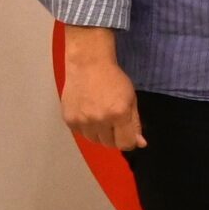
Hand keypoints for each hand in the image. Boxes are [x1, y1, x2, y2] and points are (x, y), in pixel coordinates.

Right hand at [60, 27, 142, 150]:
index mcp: (118, 114)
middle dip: (115, 136)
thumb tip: (139, 143)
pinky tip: (89, 114)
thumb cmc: (113, 79)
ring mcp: (82, 121)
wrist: (88, 65)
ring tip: (100, 116)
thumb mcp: (131, 100)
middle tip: (114, 121)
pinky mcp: (69, 120)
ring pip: (94, 140)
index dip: (129, 141)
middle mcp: (99, 120)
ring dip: (100, 133)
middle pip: (109, 144)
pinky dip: (86, 128)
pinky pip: (81, 133)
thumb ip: (135, 123)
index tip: (128, 135)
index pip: (125, 144)